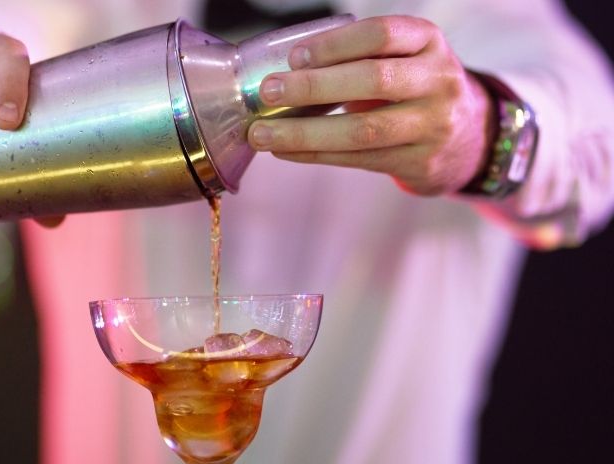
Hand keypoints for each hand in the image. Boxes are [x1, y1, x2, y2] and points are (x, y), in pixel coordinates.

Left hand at [247, 15, 494, 195]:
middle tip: (269, 91)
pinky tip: (285, 151)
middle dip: (314, 87)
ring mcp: (432, 125)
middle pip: (373, 80)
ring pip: (363, 130)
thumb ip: (357, 59)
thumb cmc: (413, 88)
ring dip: (305, 133)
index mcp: (428, 42)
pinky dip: (316, 154)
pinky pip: (358, 159)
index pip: (381, 34)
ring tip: (263, 134)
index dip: (335, 45)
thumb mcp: (402, 59)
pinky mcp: (419, 161)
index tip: (294, 57)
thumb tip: (282, 72)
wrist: (468, 137)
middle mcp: (437, 80)